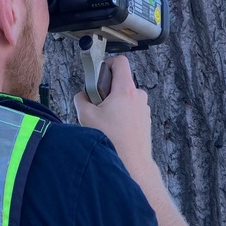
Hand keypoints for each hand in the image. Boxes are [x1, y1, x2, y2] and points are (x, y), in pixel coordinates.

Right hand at [74, 55, 154, 177]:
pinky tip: (114, 130)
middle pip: (121, 82)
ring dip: (114, 105)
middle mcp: (138, 97)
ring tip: (105, 122)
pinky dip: (122, 115)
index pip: (120, 62)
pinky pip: (131, 111)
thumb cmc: (112, 140)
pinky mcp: (145, 121)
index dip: (107, 64)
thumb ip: (81, 99)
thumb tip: (82, 96)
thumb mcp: (86, 116)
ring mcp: (144, 109)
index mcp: (126, 90)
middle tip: (97, 105)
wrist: (132, 163)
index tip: (98, 76)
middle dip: (107, 90)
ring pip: (125, 98)